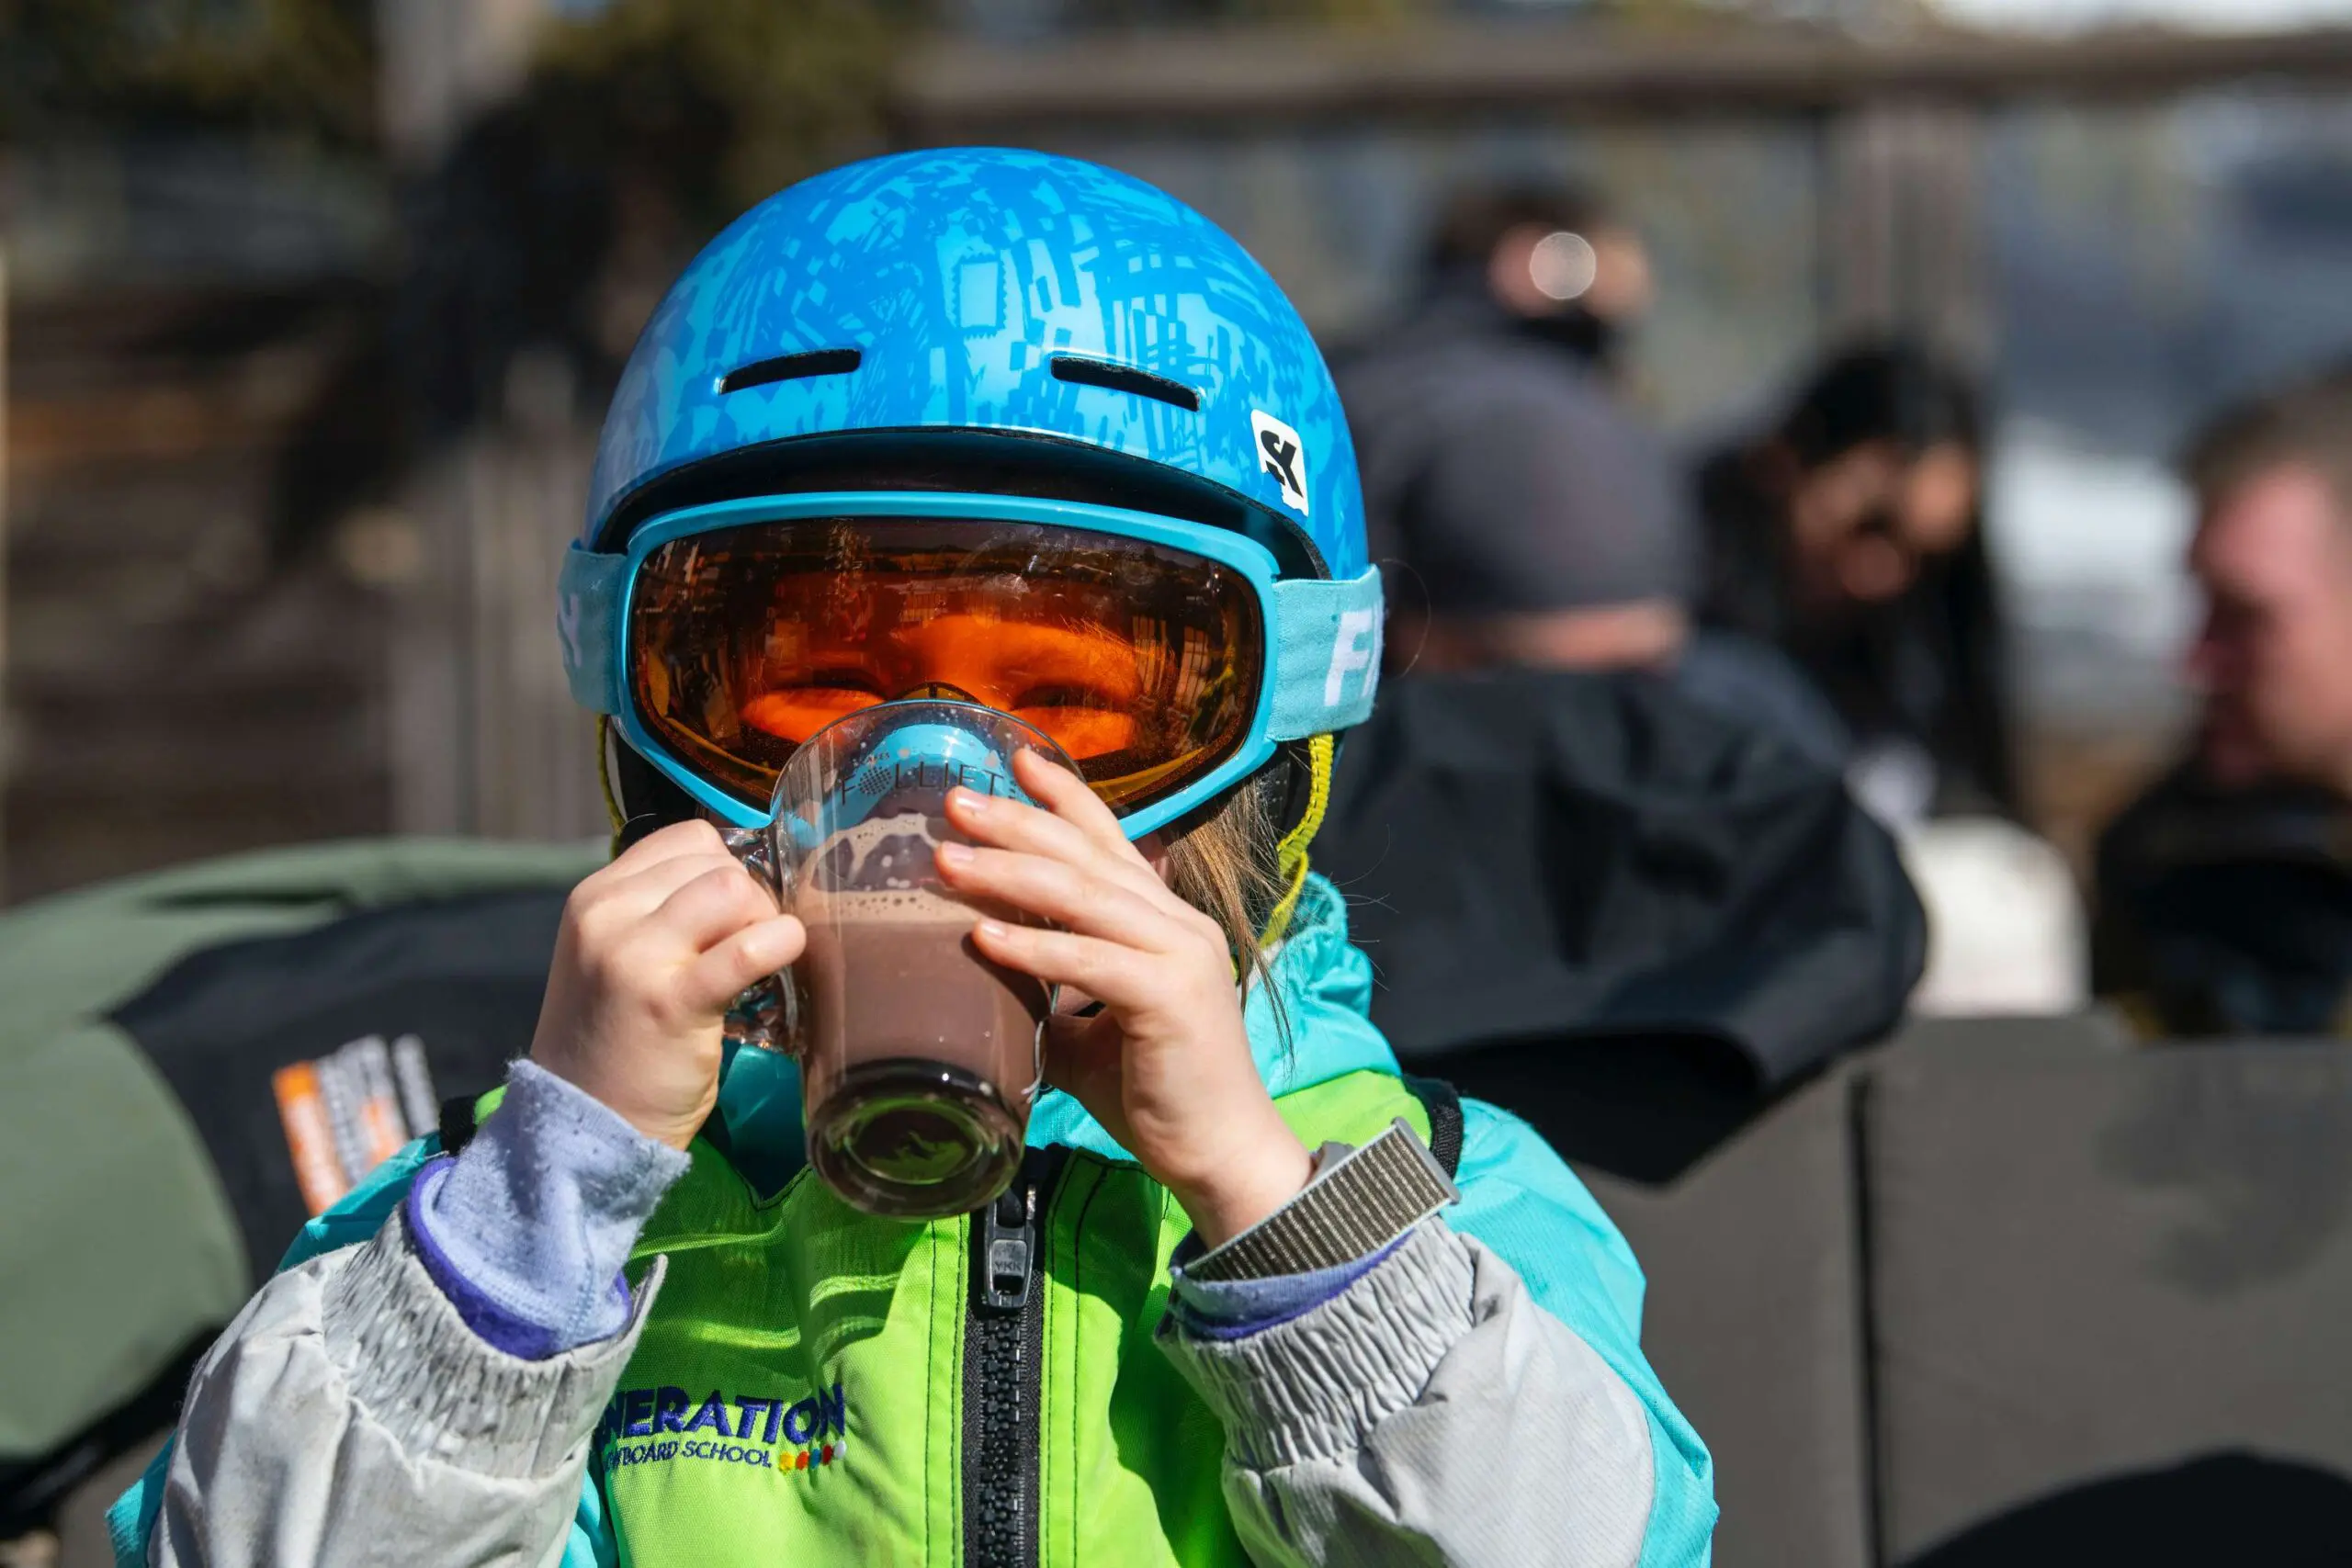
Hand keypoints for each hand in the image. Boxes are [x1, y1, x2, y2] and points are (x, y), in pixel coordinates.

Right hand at [529, 820, 804, 1149]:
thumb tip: (745, 883)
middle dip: (750, 898)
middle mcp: (607, 914)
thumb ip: (662, 912)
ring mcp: (634, 954)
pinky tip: (783, 958)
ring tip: (755, 961)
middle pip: (715, 862)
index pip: (686, 840)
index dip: (725, 870)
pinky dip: (780, 944)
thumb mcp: (618, 956)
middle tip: (749, 946)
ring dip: (763, 920)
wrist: (583, 1123)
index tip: (733, 916)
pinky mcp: (671, 1000)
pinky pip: (747, 948)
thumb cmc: (617, 1041)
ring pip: (732, 889)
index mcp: (596, 896)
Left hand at [936, 751, 1311, 1247]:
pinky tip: (984, 935)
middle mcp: (1178, 923)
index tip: (1013, 760)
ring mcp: (1181, 955)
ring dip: (1009, 872)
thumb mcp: (1089, 1030)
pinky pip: (1091, 960)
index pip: (1110, 840)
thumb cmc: (1156, 1093)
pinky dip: (1035, 944)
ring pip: (1085, 895)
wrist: (1220, 1152)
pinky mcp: (1172, 997)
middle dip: (1016, 822)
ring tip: (946, 859)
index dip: (1064, 796)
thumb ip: (1047, 993)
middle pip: (1087, 855)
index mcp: (1164, 921)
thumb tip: (980, 978)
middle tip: (953, 801)